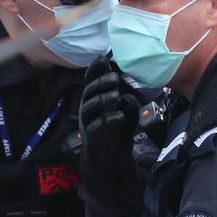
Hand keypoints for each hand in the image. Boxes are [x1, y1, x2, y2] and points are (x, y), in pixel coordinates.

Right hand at [78, 55, 142, 211]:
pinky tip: (119, 116)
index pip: (91, 82)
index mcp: (94, 101)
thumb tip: (127, 97)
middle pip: (88, 93)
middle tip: (115, 78)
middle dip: (100, 83)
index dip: (95, 70)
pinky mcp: (92, 138)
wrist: (113, 158)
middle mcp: (88, 111)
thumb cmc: (119, 132)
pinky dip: (108, 120)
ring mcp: (88, 124)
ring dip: (101, 99)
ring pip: (88, 108)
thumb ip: (129, 103)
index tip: (103, 58)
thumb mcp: (128, 114)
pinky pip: (96, 128)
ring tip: (116, 94)